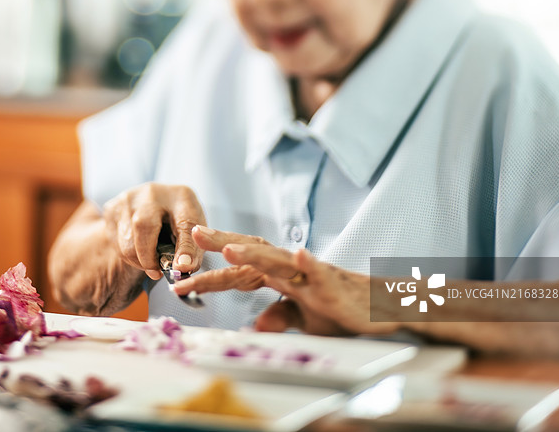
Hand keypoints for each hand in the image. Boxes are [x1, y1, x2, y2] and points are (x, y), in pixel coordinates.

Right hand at [102, 183, 205, 279]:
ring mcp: (128, 199)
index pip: (184, 222)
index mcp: (181, 197)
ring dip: (137, 260)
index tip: (180, 267)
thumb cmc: (178, 220)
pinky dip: (127, 254)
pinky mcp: (111, 208)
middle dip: (149, 259)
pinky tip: (138, 249)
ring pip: (126, 241)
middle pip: (143, 227)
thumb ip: (192, 251)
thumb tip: (182, 267)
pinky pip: (115, 242)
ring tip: (149, 260)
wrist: (160, 203)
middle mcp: (152, 192)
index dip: (184, 248)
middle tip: (157, 272)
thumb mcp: (193, 233)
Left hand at [174, 227, 398, 335]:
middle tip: (193, 233)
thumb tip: (256, 324)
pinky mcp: (333, 283)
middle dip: (222, 242)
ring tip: (228, 247)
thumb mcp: (303, 318)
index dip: (209, 277)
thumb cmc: (341, 311)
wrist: (380, 311)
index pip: (238, 273)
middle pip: (252, 250)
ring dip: (254, 251)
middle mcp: (290, 268)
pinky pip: (320, 272)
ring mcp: (310, 273)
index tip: (178, 283)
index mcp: (279, 276)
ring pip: (278, 258)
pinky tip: (300, 256)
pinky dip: (310, 264)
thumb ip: (280, 316)